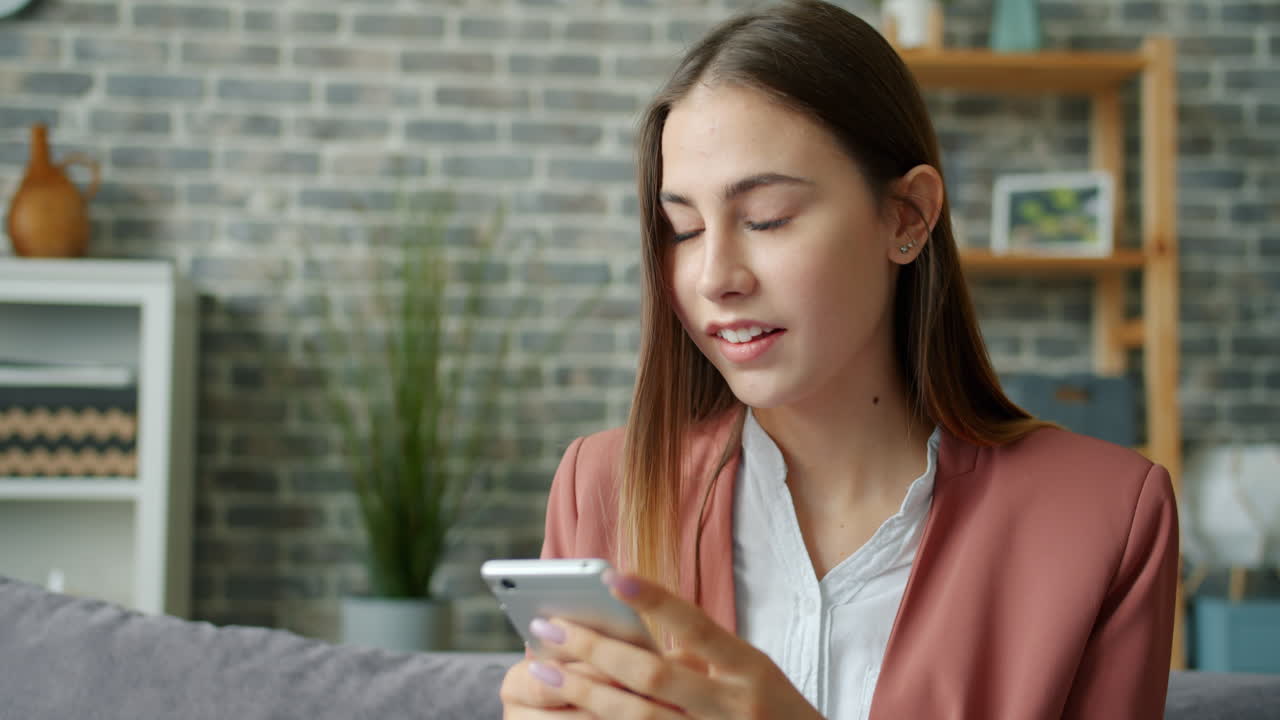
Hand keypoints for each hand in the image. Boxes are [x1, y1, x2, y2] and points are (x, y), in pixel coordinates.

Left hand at [519, 571, 823, 719]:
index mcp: (748, 668)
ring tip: (543, 669)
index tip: (611, 577)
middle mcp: (731, 706)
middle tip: (547, 627)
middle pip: (653, 677)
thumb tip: (628, 630)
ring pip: (636, 719)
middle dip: (595, 650)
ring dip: (584, 693)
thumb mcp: (749, 670)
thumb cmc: (769, 706)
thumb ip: (698, 653)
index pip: (698, 627)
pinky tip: (569, 711)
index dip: (656, 601)